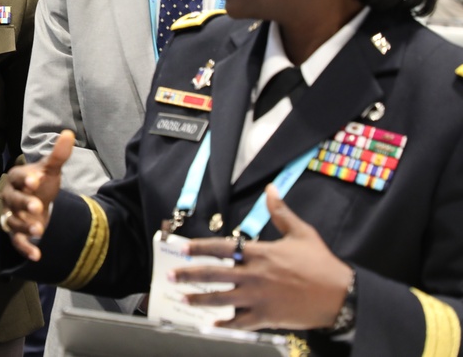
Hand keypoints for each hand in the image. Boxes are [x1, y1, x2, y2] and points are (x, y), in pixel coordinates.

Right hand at [1, 130, 73, 261]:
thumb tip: (69, 133)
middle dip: (24, 204)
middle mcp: (10, 197)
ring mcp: (12, 216)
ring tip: (40, 230)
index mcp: (17, 179)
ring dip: (24, 227)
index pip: (17, 177)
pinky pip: (16, 242)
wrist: (38, 204)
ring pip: (12, 222)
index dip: (25, 179)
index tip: (36, 180)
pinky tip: (37, 255)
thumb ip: (58, 155)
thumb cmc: (42, 185)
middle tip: (38, 207)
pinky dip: (25, 249)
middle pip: (13, 200)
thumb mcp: (51, 170)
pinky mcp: (16, 233)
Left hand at [175, 185, 352, 330]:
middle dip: (189, 274)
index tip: (182, 248)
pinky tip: (210, 325)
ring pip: (221, 298)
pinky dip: (223, 324)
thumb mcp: (301, 233)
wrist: (341, 296)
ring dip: (199, 298)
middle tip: (171, 274)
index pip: (221, 248)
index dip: (199, 248)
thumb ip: (281, 212)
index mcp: (259, 253)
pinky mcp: (266, 316)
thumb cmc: (321, 263)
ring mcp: (258, 297)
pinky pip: (239, 322)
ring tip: (182, 296)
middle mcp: (254, 275)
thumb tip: (271, 189)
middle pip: (214, 274)